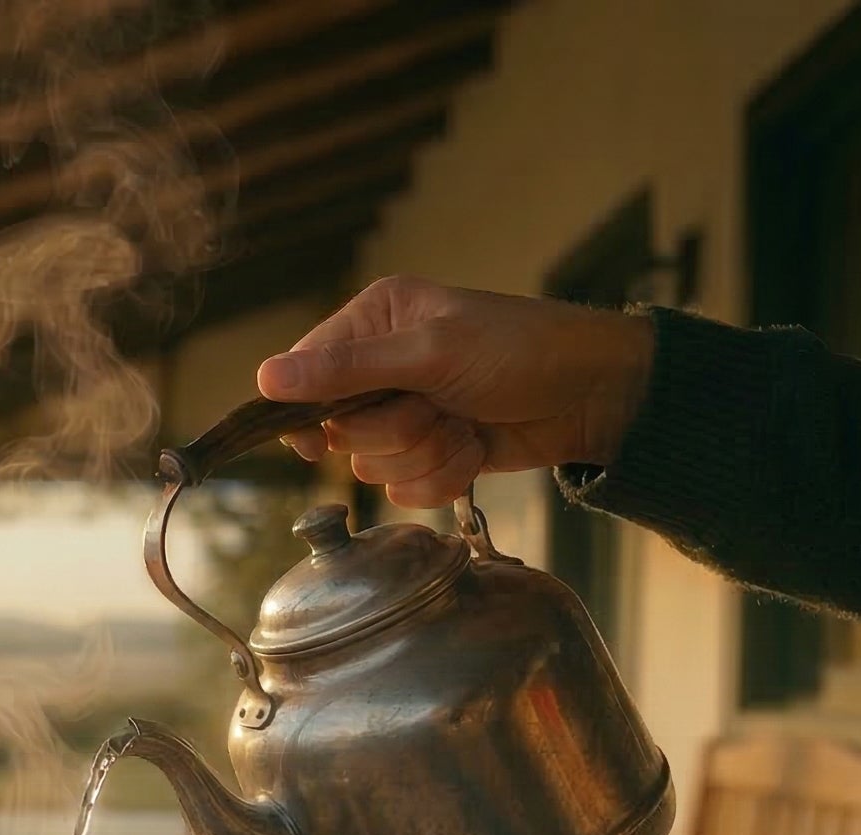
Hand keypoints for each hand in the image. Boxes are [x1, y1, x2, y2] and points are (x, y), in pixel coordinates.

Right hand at [256, 276, 655, 507]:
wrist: (596, 395)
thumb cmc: (523, 352)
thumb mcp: (431, 353)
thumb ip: (346, 369)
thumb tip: (264, 379)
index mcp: (374, 322)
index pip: (302, 374)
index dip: (306, 413)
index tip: (318, 440)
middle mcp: (382, 366)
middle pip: (337, 429)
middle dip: (392, 432)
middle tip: (436, 409)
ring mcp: (407, 411)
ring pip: (370, 465)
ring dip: (423, 456)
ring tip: (465, 427)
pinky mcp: (431, 450)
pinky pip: (403, 487)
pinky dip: (441, 477)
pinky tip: (474, 450)